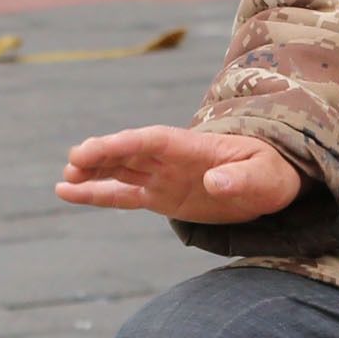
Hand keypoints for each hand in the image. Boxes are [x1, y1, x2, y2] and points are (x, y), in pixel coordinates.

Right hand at [56, 127, 304, 225]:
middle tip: (73, 163)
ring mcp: (162, 176)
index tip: (94, 148)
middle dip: (101, 156)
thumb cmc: (273, 173)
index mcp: (193, 147)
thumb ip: (242, 178)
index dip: (123, 144)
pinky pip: (123, 194)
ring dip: (92, 172)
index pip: (152, 140)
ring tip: (65, 180)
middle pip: (128, 152)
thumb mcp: (266, 176)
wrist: (273, 182)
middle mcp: (170, 158)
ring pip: (119, 170)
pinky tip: (68, 192)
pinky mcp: (160, 196)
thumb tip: (214, 182)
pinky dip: (96, 194)